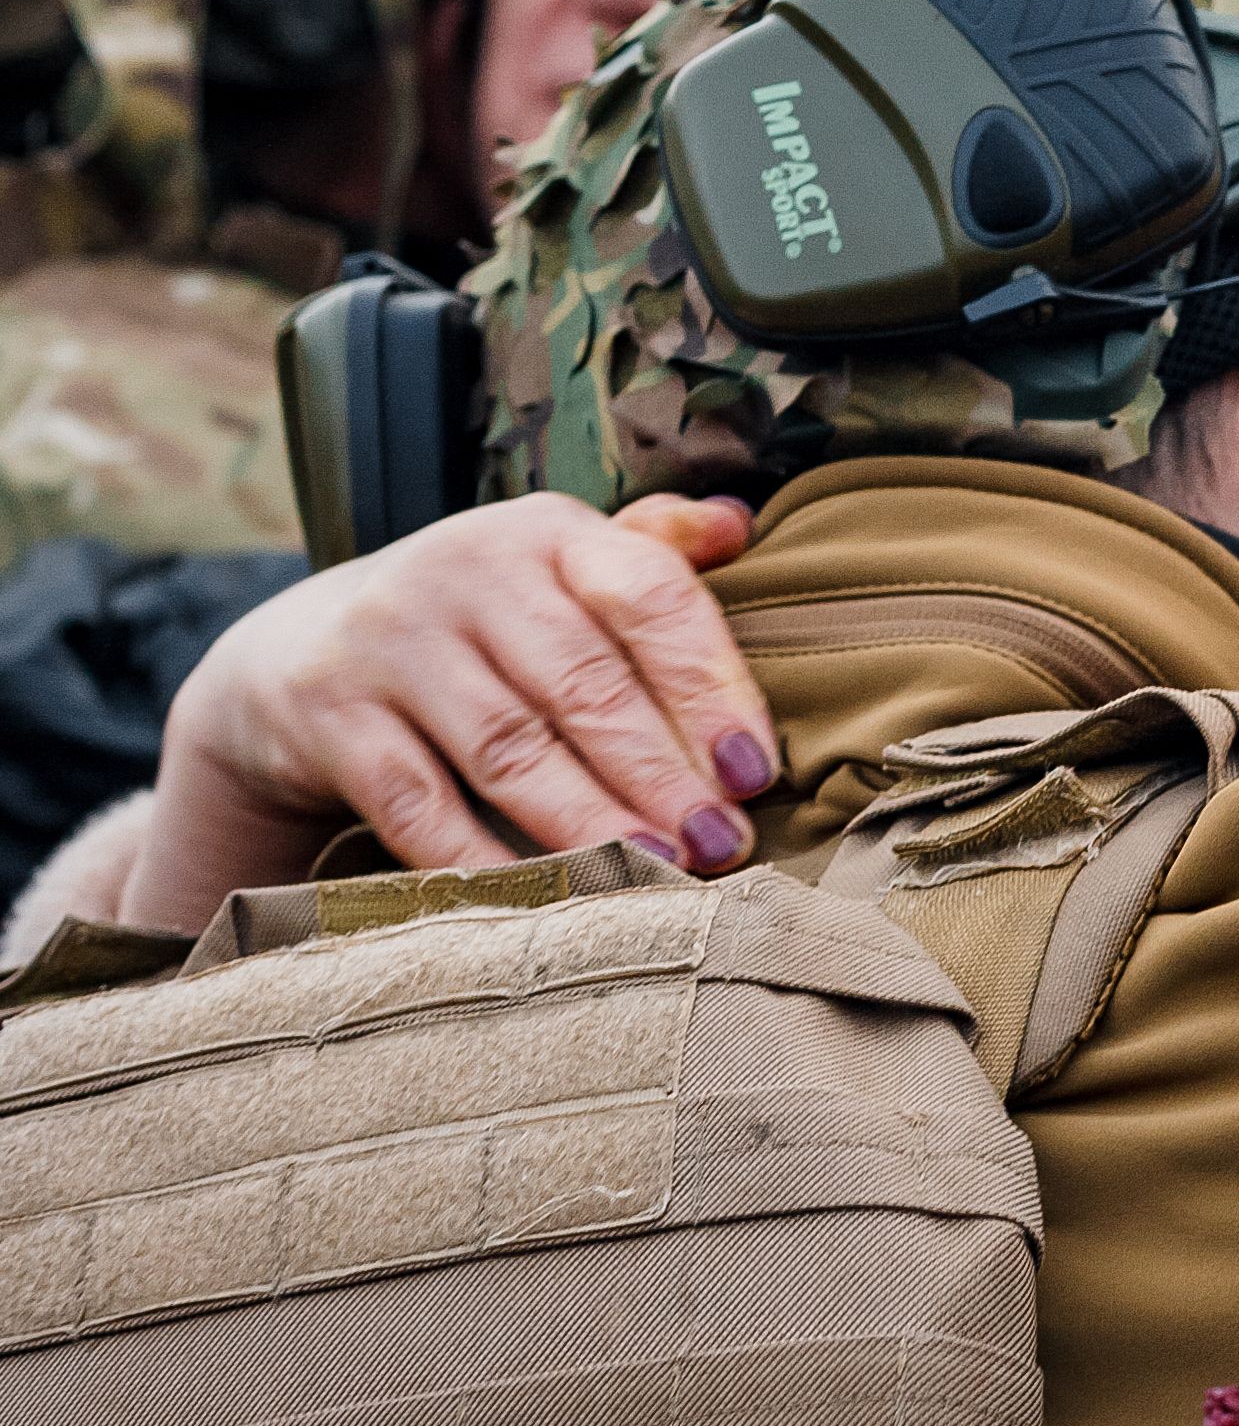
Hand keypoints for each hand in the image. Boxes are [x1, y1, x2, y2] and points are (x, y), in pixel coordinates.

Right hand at [123, 492, 773, 929]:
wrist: (296, 652)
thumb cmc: (478, 620)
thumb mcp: (554, 567)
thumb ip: (647, 551)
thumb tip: (740, 523)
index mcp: (546, 532)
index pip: (649, 595)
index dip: (710, 685)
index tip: (754, 771)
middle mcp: (465, 570)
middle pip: (584, 684)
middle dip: (662, 775)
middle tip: (721, 845)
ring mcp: (388, 641)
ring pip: (509, 749)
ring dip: (590, 822)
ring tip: (657, 874)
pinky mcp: (327, 715)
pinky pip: (418, 804)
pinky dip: (482, 861)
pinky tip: (544, 901)